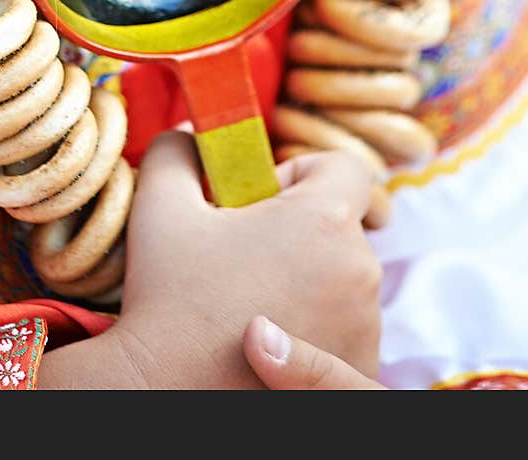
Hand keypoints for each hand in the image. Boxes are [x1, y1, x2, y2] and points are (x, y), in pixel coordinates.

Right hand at [41, 132, 382, 388]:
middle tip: (239, 253)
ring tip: (246, 302)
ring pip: (342, 278)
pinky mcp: (361, 369)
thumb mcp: (160, 205)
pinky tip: (263, 343)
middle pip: (339, 225)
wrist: (169, 395)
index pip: (346, 167)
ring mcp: (366, 326)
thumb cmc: (169, 298)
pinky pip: (344, 327)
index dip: (304, 171)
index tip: (262, 198)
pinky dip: (313, 328)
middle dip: (295, 230)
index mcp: (322, 220)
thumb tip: (190, 132)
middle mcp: (360, 271)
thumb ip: (177, 150)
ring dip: (305, 279)